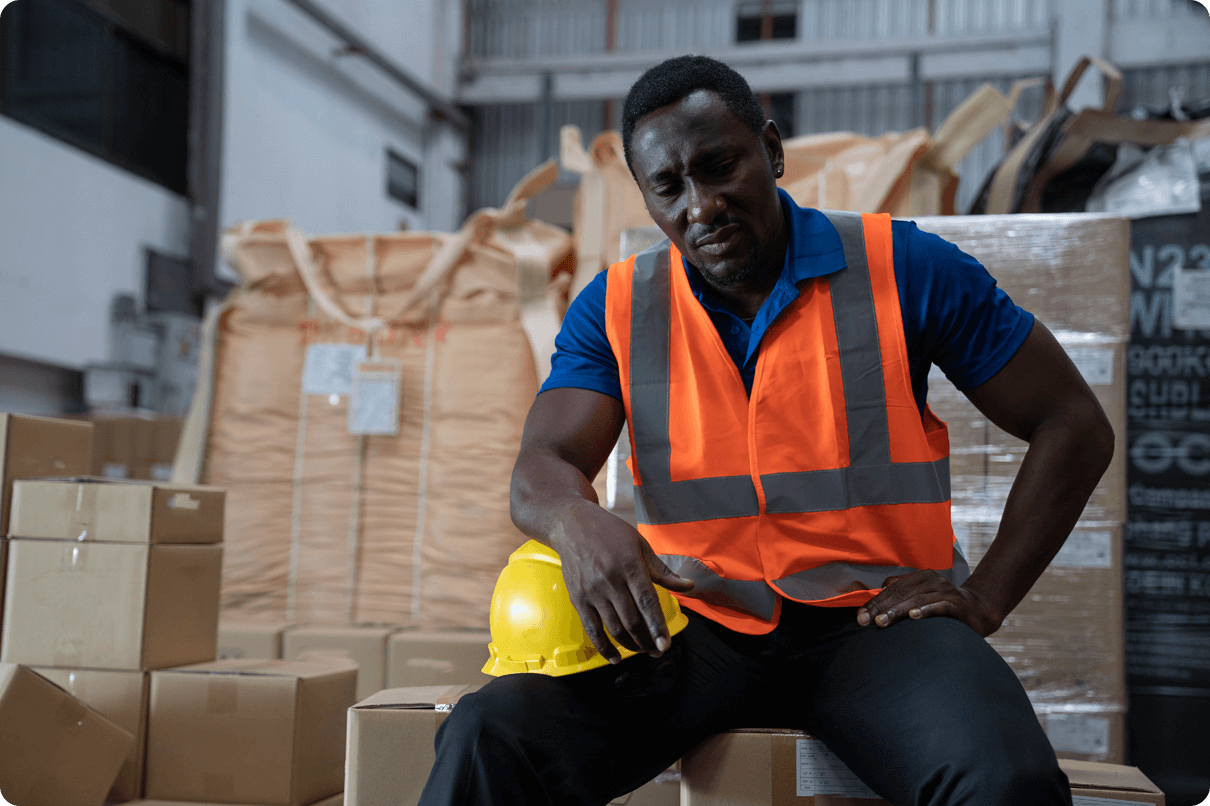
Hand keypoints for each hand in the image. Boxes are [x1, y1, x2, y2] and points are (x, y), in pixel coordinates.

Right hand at [549, 501, 694, 663]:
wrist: (572, 525)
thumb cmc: (609, 533)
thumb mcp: (640, 545)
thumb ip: (663, 571)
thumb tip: (688, 586)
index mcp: (629, 565)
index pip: (647, 601)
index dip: (657, 626)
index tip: (666, 644)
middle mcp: (610, 580)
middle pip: (632, 620)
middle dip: (648, 641)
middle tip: (659, 651)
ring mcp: (592, 591)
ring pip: (614, 627)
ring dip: (631, 645)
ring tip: (643, 651)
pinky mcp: (578, 599)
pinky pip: (592, 629)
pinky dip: (604, 647)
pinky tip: (615, 657)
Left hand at [855, 570, 1001, 637]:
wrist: (980, 611)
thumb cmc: (944, 605)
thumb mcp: (922, 595)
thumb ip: (903, 592)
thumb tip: (876, 591)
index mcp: (921, 577)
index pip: (892, 588)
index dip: (875, 601)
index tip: (860, 615)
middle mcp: (933, 580)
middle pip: (901, 593)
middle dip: (880, 607)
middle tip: (864, 621)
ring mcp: (946, 591)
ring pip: (916, 600)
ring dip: (897, 611)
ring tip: (881, 621)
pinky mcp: (957, 604)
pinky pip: (939, 606)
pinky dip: (925, 610)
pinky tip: (913, 617)